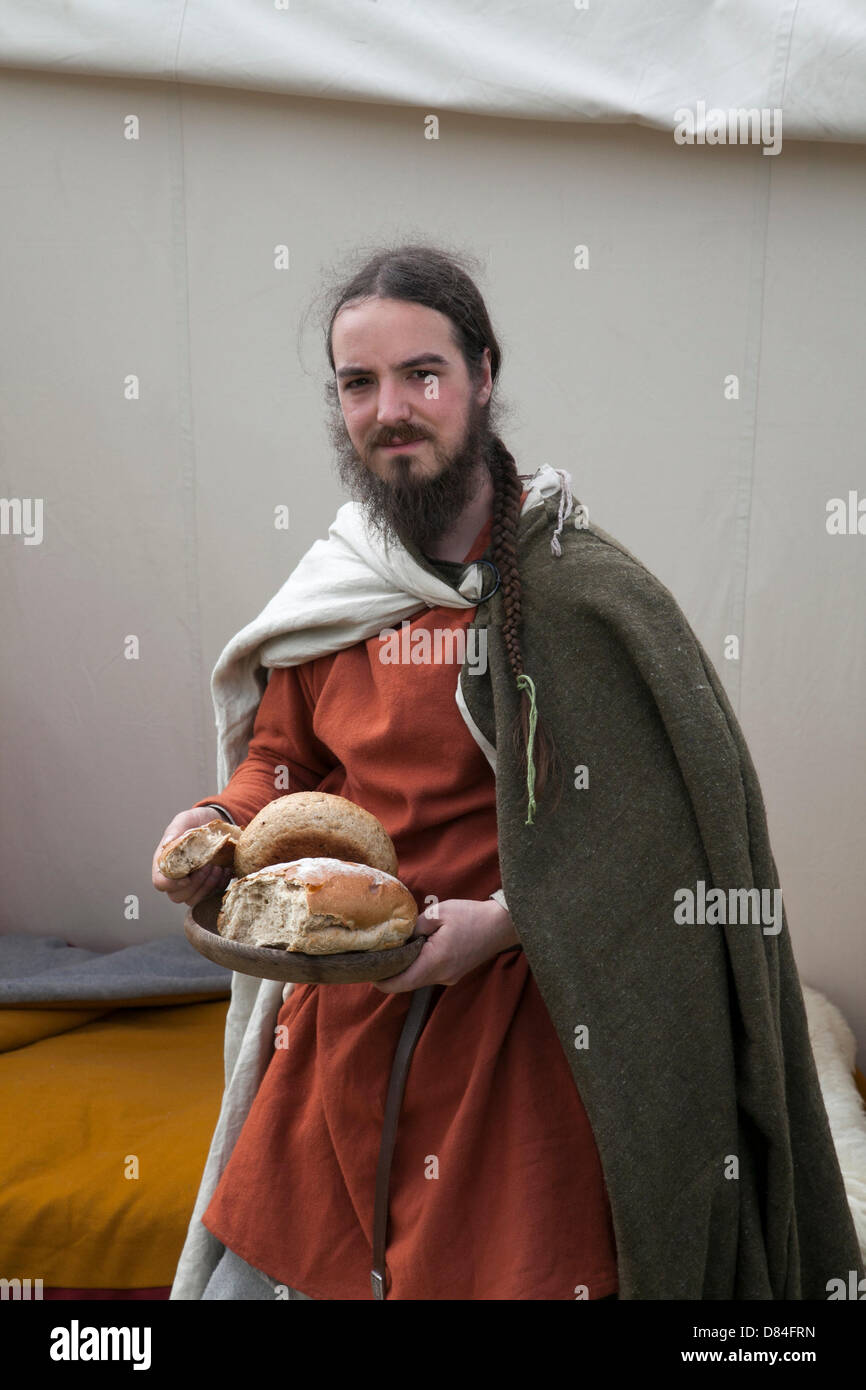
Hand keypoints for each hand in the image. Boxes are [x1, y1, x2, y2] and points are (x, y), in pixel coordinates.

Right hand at [151, 807, 233, 907]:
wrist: (217, 825)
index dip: (171, 884)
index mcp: (165, 863)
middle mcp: (176, 878)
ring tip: (219, 867)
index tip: (187, 877)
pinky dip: (220, 885)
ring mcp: (192, 886)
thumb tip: (167, 843)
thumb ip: (176, 830)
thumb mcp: (186, 820)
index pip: (160, 882)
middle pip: (177, 896)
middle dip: (195, 883)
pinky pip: (211, 896)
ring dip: (208, 886)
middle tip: (209, 865)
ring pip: (193, 900)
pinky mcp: (207, 888)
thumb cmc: (197, 822)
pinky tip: (226, 870)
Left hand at [372, 898, 520, 993]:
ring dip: (405, 968)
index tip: (367, 970)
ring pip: (418, 978)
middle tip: (375, 956)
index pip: (400, 983)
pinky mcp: (454, 973)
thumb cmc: (471, 916)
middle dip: (390, 972)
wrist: (501, 925)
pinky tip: (414, 948)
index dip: (381, 980)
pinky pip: (429, 973)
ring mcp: (449, 977)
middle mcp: (441, 976)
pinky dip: (418, 965)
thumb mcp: (437, 913)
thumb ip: (414, 927)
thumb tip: (398, 937)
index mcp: (435, 962)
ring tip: (393, 949)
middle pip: (407, 983)